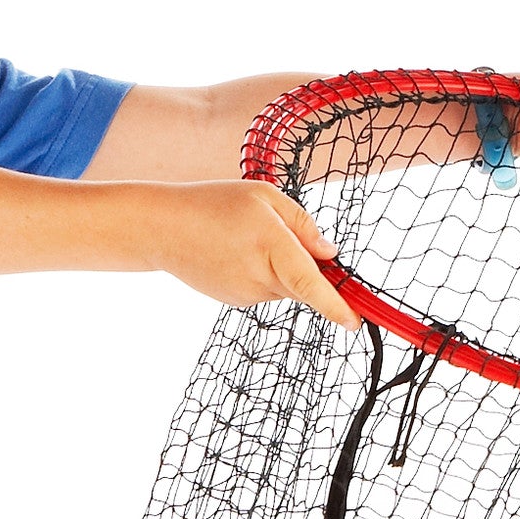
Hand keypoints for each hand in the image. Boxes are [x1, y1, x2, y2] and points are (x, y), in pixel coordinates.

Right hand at [146, 180, 358, 328]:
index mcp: (270, 245)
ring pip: (285, 287)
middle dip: (308, 266)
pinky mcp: (236, 301)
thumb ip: (303, 225)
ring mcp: (246, 294)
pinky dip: (263, 274)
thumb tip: (331, 255)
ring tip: (247, 240)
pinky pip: (266, 290)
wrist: (164, 229)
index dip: (336, 305)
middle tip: (278, 234)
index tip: (355, 322)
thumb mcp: (265, 196)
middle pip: (305, 283)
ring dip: (282, 267)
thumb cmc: (215, 204)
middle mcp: (259, 276)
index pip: (310, 283)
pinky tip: (237, 254)